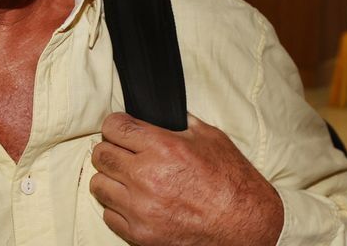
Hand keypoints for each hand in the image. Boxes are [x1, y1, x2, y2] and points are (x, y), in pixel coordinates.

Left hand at [90, 112, 283, 245]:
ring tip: (129, 179)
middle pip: (101, 154)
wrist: (248, 226)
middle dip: (111, 148)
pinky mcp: (141, 234)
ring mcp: (141, 208)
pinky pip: (109, 215)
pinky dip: (119, 208)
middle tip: (125, 152)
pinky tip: (136, 202)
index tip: (122, 129)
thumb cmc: (233, 182)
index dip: (117, 125)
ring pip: (99, 185)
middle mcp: (146, 177)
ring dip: (111, 179)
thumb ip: (179, 122)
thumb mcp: (210, 138)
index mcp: (162, 148)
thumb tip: (160, 112)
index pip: (113, 126)